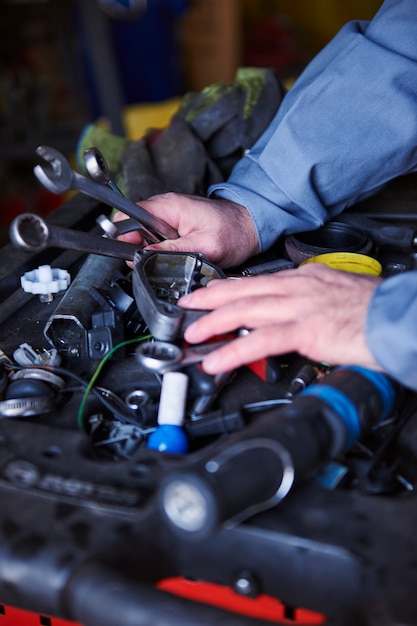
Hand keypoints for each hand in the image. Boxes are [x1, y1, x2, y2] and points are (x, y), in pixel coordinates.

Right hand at [113, 192, 258, 267]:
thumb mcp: (205, 246)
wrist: (251, 226)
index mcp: (169, 207)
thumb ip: (174, 251)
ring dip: (152, 250)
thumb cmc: (234, 231)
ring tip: (171, 257)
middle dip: (138, 247)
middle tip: (154, 260)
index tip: (129, 252)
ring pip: (145, 235)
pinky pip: (158, 238)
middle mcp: (166, 208)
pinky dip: (162, 249)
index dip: (124, 236)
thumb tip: (146, 257)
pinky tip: (175, 254)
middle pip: (133, 227)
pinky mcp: (175, 225)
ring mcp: (170, 216)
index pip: (129, 216)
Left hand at [178, 263, 382, 373]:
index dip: (226, 288)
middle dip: (209, 300)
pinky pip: (260, 341)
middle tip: (187, 308)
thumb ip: (306, 302)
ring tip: (193, 334)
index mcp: (303, 279)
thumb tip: (288, 314)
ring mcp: (299, 308)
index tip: (207, 293)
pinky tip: (216, 360)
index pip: (256, 282)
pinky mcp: (305, 331)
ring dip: (212, 324)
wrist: (396, 317)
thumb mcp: (332, 296)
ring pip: (244, 311)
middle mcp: (297, 288)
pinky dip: (233, 351)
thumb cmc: (370, 310)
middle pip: (242, 291)